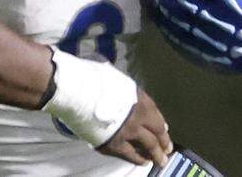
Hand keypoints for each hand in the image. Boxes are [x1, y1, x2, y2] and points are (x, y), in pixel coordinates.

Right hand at [43, 50, 168, 167]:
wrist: (74, 91)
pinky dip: (138, 159)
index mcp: (140, 100)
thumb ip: (130, 95)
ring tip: (159, 161)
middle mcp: (138, 118)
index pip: (157, 117)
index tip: (165, 131)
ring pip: (147, 147)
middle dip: (164, 143)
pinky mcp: (113, 145)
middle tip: (167, 150)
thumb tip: (136, 104)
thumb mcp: (118, 81)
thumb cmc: (92, 80)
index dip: (162, 127)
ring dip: (155, 155)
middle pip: (156, 134)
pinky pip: (130, 156)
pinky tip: (141, 161)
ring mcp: (127, 133)